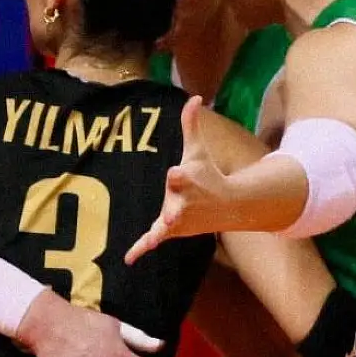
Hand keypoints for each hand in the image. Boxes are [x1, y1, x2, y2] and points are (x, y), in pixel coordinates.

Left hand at [126, 95, 233, 264]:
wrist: (226, 205)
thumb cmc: (207, 173)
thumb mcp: (197, 150)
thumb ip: (191, 125)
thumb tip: (194, 97)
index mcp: (188, 179)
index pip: (182, 177)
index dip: (179, 176)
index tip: (176, 173)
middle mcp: (184, 201)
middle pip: (177, 205)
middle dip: (175, 210)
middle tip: (170, 215)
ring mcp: (178, 218)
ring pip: (168, 226)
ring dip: (161, 231)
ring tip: (153, 239)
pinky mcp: (170, 230)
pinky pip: (154, 239)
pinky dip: (142, 248)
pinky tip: (129, 259)